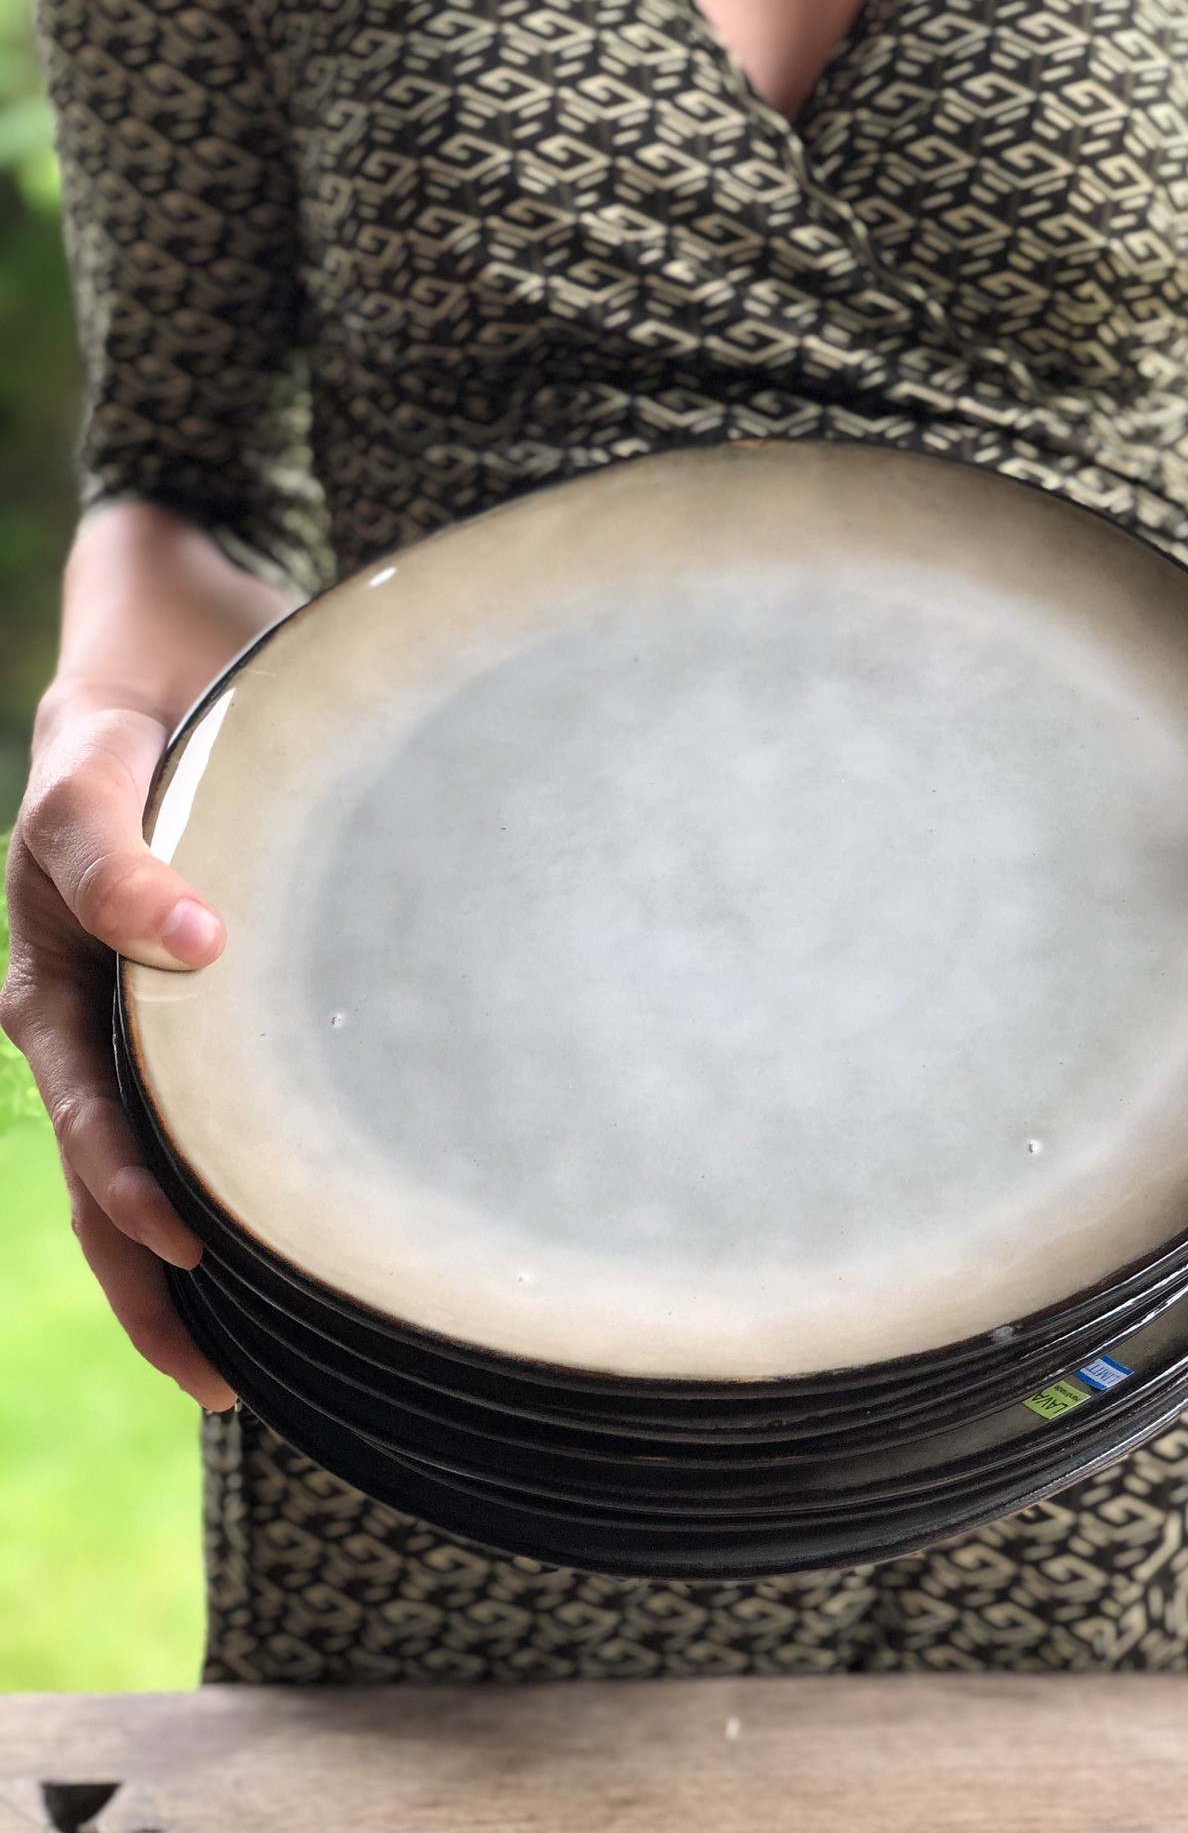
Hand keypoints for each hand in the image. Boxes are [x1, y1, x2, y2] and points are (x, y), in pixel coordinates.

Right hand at [1, 689, 236, 1407]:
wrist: (161, 650)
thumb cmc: (132, 712)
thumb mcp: (95, 768)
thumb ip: (109, 847)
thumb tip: (190, 946)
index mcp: (52, 986)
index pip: (88, 1123)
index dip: (133, 1197)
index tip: (200, 1257)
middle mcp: (86, 1015)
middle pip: (107, 1177)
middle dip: (152, 1282)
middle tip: (225, 1384)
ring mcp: (133, 1015)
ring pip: (148, 1164)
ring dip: (180, 1262)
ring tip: (245, 1365)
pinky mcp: (193, 1001)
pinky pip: (197, 1109)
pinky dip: (227, 1179)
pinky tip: (287, 1234)